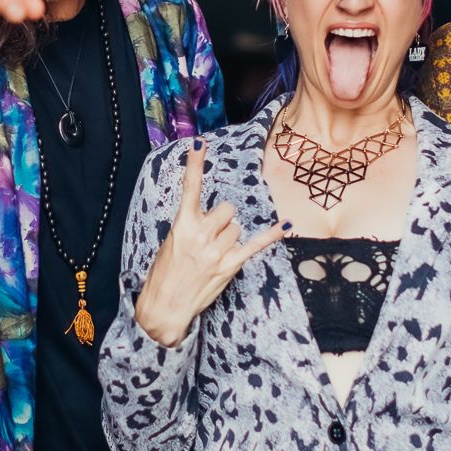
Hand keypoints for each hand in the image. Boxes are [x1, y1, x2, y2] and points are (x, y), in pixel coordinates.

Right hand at [135, 137, 285, 347]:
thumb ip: (191, 225)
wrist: (164, 307)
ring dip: (230, 236)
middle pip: (227, 209)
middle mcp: (202, 234)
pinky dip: (272, 234)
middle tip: (210, 237)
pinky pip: (256, 244)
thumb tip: (213, 219)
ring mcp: (217, 250)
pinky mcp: (230, 265)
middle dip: (222, 219)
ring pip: (237, 227)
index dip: (194, 164)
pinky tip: (287, 224)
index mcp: (182, 225)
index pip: (190, 188)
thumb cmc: (165, 274)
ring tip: (214, 254)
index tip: (200, 144)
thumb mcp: (171, 243)